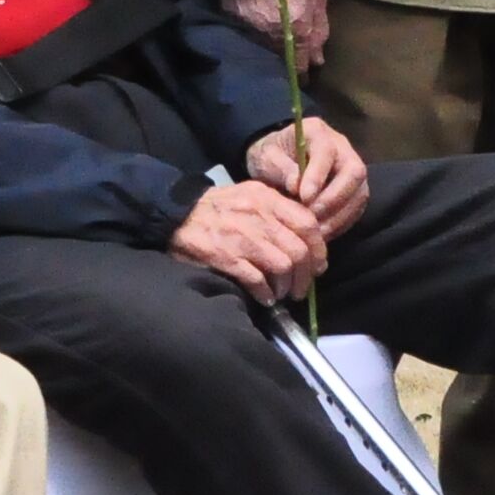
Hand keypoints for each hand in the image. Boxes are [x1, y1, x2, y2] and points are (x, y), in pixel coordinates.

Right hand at [169, 180, 328, 304]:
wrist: (175, 214)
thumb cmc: (218, 208)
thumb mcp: (250, 196)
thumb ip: (278, 211)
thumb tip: (306, 239)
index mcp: (266, 198)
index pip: (307, 223)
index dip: (318, 249)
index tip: (317, 265)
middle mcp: (257, 215)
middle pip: (298, 250)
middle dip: (305, 276)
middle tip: (301, 289)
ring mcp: (241, 236)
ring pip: (282, 266)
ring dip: (286, 286)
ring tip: (281, 293)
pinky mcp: (225, 256)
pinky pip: (257, 280)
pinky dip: (265, 293)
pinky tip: (265, 298)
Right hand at [214, 0, 329, 70]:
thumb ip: (318, 32)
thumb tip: (316, 62)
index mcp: (294, 30)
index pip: (296, 67)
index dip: (299, 73)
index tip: (300, 75)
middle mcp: (266, 30)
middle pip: (272, 57)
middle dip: (279, 58)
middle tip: (283, 53)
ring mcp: (243, 19)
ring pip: (252, 43)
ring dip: (260, 42)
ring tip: (265, 37)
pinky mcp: (225, 5)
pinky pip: (235, 24)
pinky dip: (243, 25)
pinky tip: (249, 19)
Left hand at [247, 115, 369, 237]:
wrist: (275, 161)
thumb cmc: (270, 156)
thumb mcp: (266, 157)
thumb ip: (281, 168)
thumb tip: (297, 186)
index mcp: (316, 131)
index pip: (326, 151)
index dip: (318, 175)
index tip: (304, 197)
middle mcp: (341, 148)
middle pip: (354, 171)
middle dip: (334, 198)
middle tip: (312, 216)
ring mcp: (351, 169)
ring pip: (360, 193)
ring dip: (339, 216)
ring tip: (315, 231)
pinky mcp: (354, 190)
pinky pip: (356, 209)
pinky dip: (341, 224)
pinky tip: (322, 233)